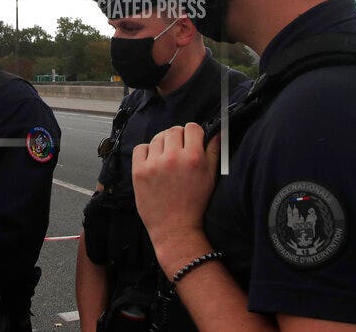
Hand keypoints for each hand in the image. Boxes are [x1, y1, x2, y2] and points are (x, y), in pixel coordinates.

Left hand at [132, 123, 219, 273]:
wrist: (175, 228)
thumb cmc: (195, 204)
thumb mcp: (210, 178)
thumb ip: (213, 152)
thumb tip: (216, 133)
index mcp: (193, 158)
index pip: (192, 127)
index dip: (193, 133)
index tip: (192, 142)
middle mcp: (173, 158)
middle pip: (173, 130)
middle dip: (178, 138)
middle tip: (179, 151)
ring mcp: (154, 164)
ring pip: (157, 138)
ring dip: (163, 145)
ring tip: (167, 159)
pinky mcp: (139, 171)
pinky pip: (140, 148)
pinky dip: (146, 151)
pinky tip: (153, 162)